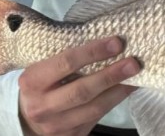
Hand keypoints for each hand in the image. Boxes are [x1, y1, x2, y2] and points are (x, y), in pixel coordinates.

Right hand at [18, 36, 139, 135]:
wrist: (28, 117)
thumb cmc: (42, 81)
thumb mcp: (43, 65)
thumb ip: (67, 56)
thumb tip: (107, 39)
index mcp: (32, 80)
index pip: (66, 62)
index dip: (93, 52)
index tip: (117, 42)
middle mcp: (41, 106)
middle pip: (82, 90)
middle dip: (111, 75)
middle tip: (134, 62)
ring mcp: (56, 125)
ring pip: (94, 108)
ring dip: (119, 90)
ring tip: (136, 75)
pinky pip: (98, 117)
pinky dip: (115, 101)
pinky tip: (127, 88)